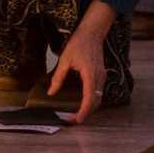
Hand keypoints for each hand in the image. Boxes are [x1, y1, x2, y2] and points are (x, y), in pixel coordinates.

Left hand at [48, 0, 114, 123]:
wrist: (92, 33)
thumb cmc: (78, 43)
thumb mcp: (64, 60)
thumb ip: (58, 77)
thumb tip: (51, 92)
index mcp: (90, 75)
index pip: (89, 99)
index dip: (83, 112)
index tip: (76, 120)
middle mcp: (99, 77)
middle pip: (96, 102)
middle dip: (86, 113)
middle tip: (73, 119)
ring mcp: (102, 76)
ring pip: (98, 98)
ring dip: (89, 107)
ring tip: (77, 113)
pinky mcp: (101, 75)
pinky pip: (98, 91)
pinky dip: (92, 100)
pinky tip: (82, 102)